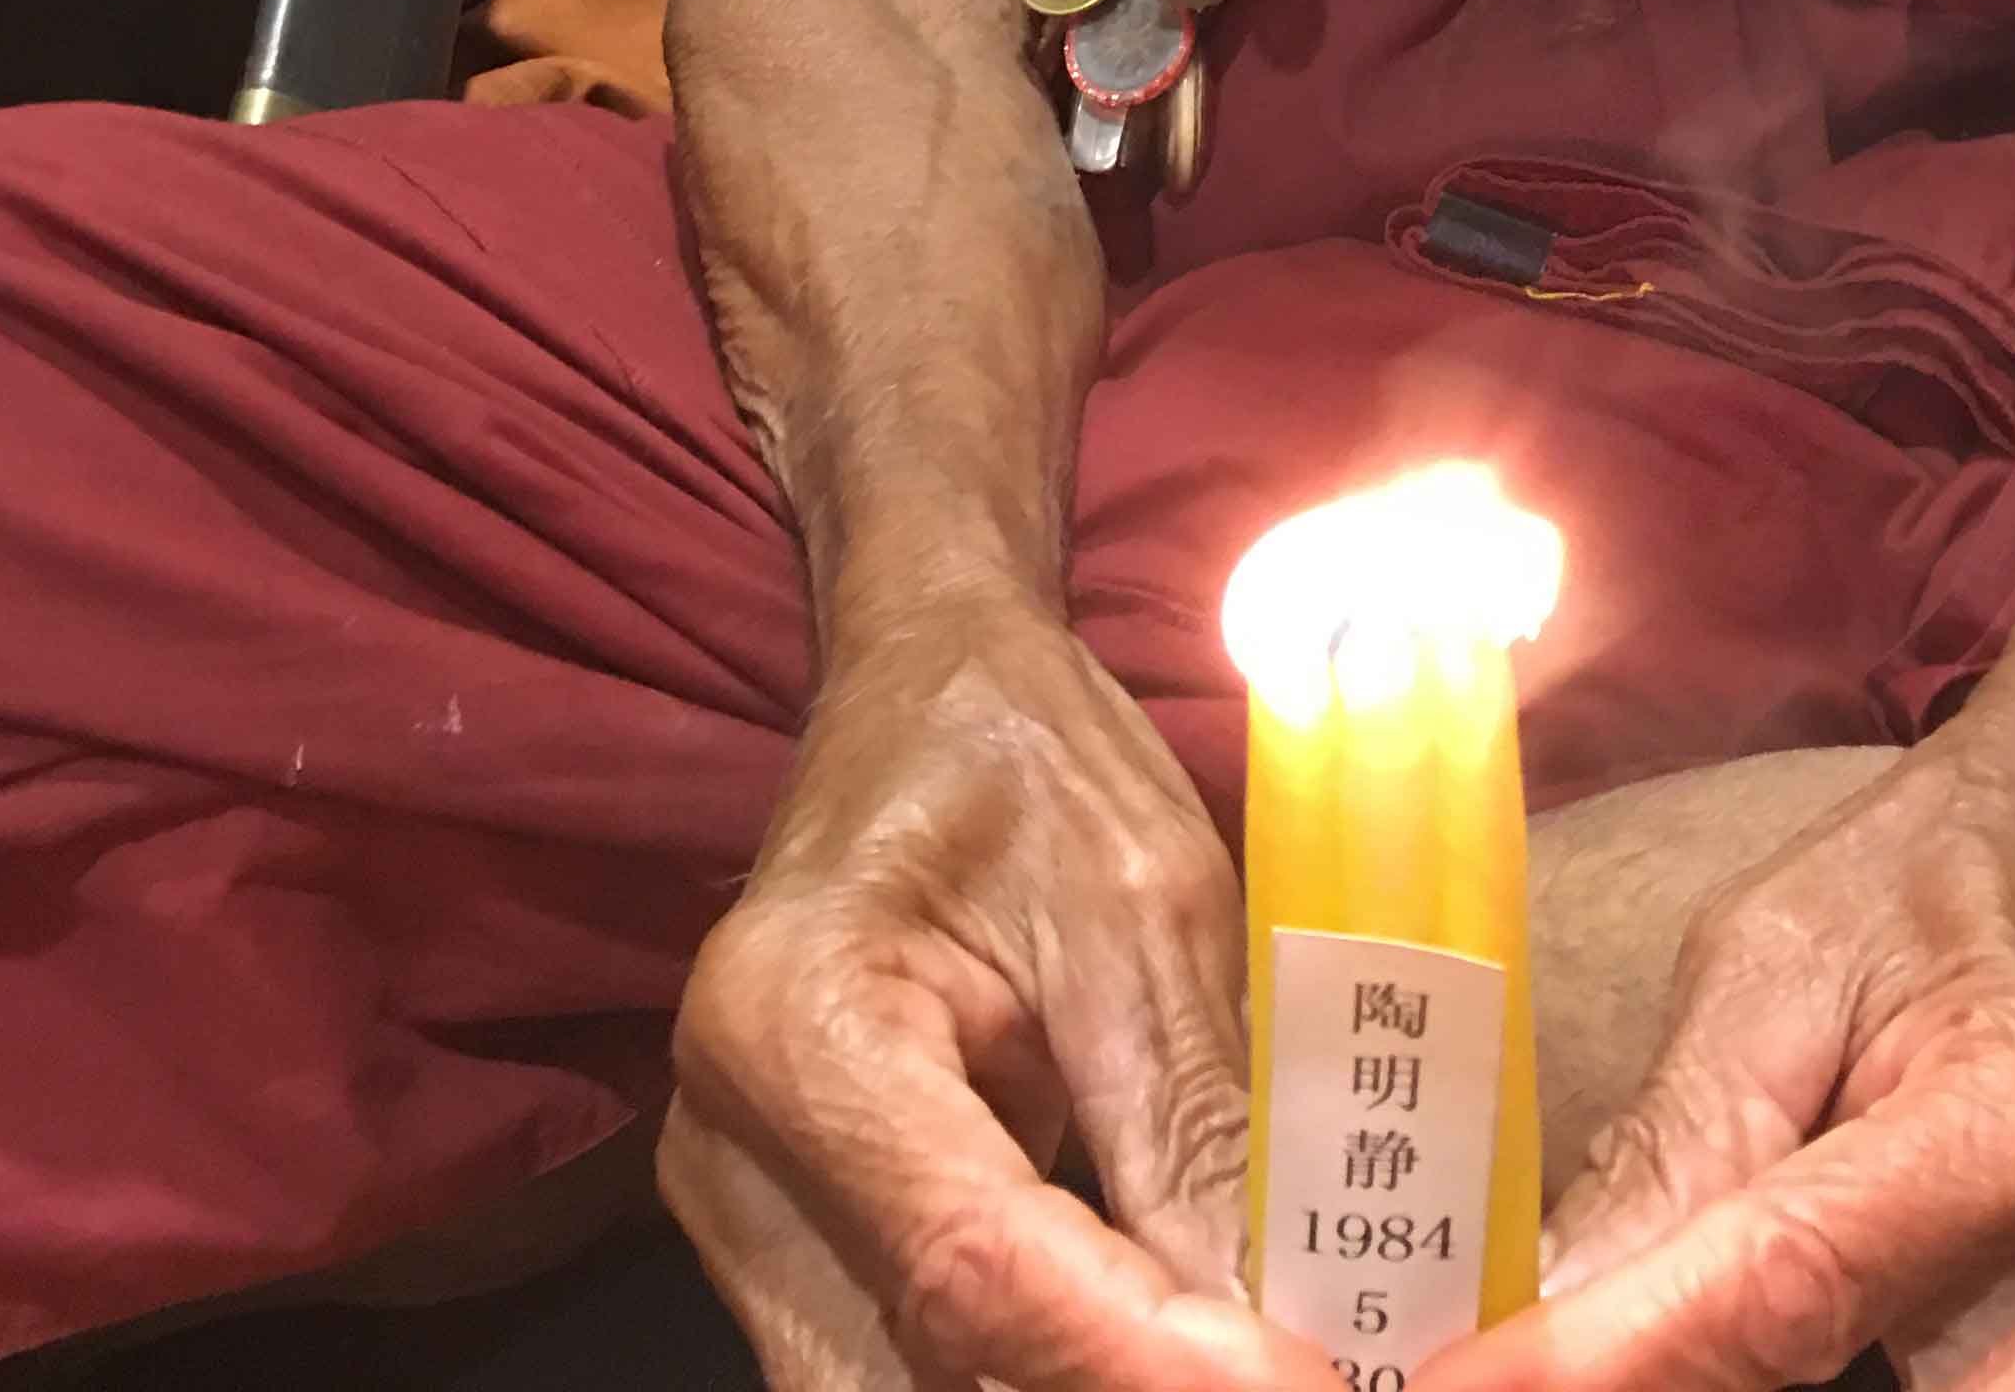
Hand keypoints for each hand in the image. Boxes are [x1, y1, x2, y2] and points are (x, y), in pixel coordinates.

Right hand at [659, 596, 1337, 1391]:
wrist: (928, 692)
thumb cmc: (1030, 754)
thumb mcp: (1148, 902)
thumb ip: (1188, 1121)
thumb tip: (1268, 1322)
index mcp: (792, 1022)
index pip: (969, 1258)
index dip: (1131, 1351)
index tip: (1284, 1382)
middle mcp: (730, 1151)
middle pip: (920, 1367)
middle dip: (1098, 1384)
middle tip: (1270, 1370)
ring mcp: (744, 1221)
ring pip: (907, 1390)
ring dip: (1069, 1376)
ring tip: (1229, 1349)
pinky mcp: (790, 1255)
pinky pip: (910, 1366)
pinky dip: (1037, 1365)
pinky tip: (1149, 1340)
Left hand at [1435, 677, 2014, 1391]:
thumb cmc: (1951, 872)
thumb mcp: (1788, 946)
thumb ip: (1690, 1130)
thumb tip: (1553, 1300)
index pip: (1799, 1278)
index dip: (1620, 1352)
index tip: (1476, 1382)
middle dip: (1694, 1377)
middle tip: (1556, 1345)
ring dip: (1760, 1374)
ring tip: (1658, 1306)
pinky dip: (1827, 1366)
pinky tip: (1749, 1325)